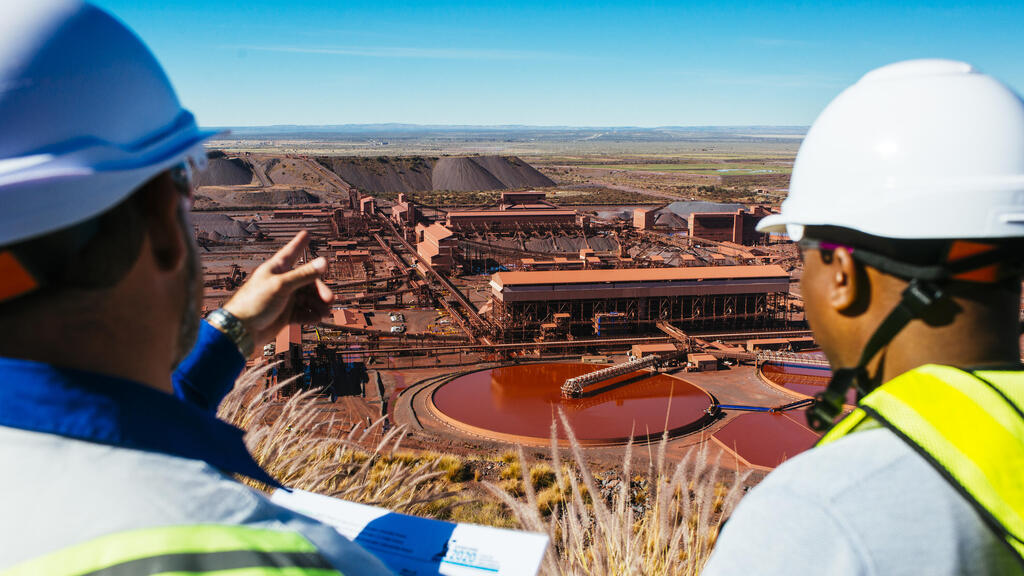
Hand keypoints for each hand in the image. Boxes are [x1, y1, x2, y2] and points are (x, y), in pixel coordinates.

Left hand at [222, 231, 332, 349]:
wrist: (241, 330)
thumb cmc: (255, 302)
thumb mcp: (282, 285)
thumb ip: (305, 274)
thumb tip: (325, 262)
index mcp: (277, 269)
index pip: (292, 252)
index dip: (299, 243)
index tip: (306, 233)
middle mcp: (282, 282)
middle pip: (307, 281)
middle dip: (320, 290)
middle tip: (330, 299)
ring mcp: (284, 298)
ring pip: (307, 298)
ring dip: (317, 304)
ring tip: (325, 313)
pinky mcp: (284, 314)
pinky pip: (302, 312)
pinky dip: (310, 315)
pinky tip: (316, 318)